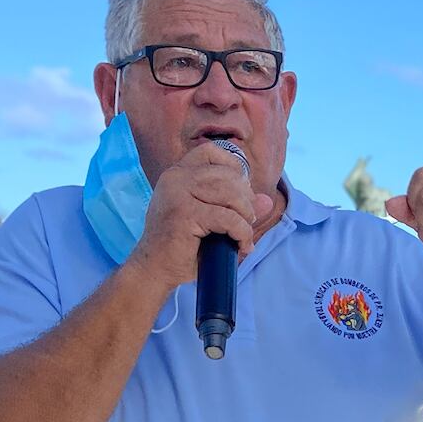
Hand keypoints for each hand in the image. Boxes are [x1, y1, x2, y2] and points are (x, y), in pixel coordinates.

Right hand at [127, 141, 272, 291]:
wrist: (155, 269)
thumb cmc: (182, 245)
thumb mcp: (212, 220)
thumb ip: (238, 207)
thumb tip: (267, 200)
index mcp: (177, 174)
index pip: (211, 152)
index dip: (234, 167)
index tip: (242, 192)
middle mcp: (175, 178)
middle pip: (228, 174)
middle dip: (246, 198)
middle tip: (246, 221)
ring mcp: (177, 194)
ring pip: (230, 193)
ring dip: (245, 216)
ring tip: (243, 233)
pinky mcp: (184, 213)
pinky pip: (228, 217)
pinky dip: (241, 232)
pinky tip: (241, 245)